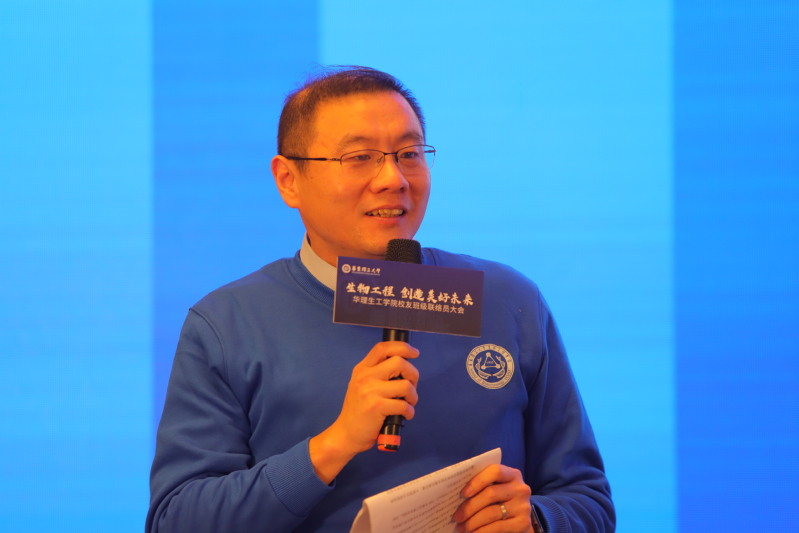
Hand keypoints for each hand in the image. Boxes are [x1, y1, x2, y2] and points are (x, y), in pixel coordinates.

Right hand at [309, 340, 419, 482]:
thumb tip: (405, 367)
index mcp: (362, 369)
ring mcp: (370, 391)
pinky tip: (405, 415)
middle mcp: (365, 376)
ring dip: (413, 396)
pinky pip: (404, 405)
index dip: (402, 347)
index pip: (383, 348)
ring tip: (408, 403)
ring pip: (405, 385)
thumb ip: (378, 374)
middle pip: (399, 362)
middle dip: (413, 374)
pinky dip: (410, 411)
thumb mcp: (362, 385)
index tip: (414, 353)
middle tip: (411, 387)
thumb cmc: (359, 411)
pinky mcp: (376, 407)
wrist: (346, 434)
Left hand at [453, 464, 533, 532]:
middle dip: (469, 507)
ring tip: (461, 527)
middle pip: (491, 494)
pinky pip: (497, 527)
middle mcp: (520, 489)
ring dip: (472, 522)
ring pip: (492, 512)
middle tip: (456, 517)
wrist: (519, 520)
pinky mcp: (523, 523)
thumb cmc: (501, 501)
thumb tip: (456, 494)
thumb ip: (483, 486)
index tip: (463, 493)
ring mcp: (523, 506)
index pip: (495, 471)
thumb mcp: (496, 489)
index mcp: (512, 475)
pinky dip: (482, 531)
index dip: (477, 481)